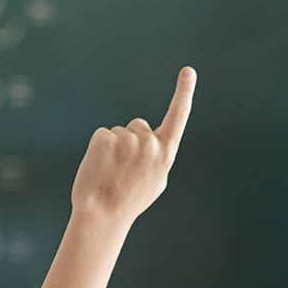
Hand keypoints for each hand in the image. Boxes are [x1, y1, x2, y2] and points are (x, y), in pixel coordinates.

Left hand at [70, 67, 193, 226]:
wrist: (102, 216)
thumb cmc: (129, 201)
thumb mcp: (155, 181)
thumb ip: (158, 157)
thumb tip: (153, 141)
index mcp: (165, 154)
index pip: (177, 118)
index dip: (184, 93)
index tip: (188, 71)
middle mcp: (150, 144)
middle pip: (139, 126)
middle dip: (131, 141)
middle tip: (123, 170)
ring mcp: (127, 140)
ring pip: (119, 132)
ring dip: (114, 148)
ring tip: (111, 173)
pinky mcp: (105, 138)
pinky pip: (102, 136)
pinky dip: (98, 149)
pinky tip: (99, 169)